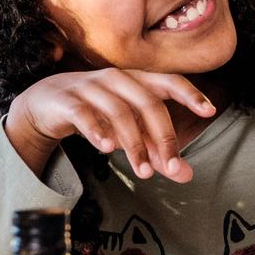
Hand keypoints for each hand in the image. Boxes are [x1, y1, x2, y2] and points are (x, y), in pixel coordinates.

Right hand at [5, 69, 212, 181]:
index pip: (169, 82)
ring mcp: (91, 87)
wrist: (45, 104)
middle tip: (171, 168)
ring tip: (142, 171)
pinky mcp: (67, 100)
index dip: (190, 94)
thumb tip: (186, 175)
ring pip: (119, 112)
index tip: (209, 111)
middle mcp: (117, 79)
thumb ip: (155, 151)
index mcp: (137, 81)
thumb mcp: (128, 130)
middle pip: (148, 103)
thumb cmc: (96, 113)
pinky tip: (107, 148)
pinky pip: (85, 114)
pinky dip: (97, 130)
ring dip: (134, 143)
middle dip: (163, 136)